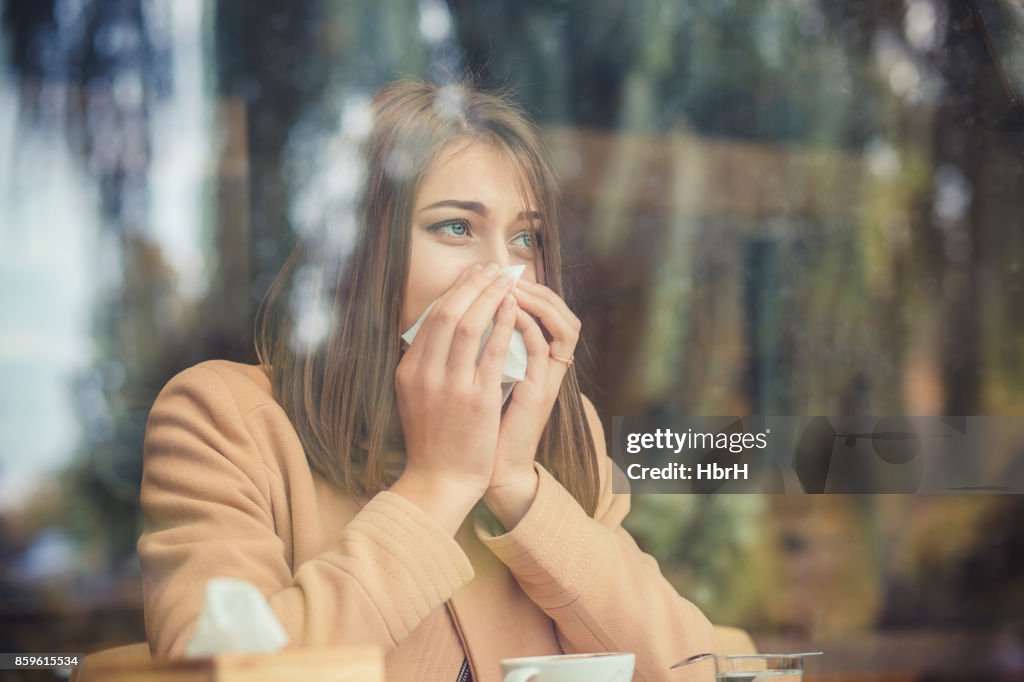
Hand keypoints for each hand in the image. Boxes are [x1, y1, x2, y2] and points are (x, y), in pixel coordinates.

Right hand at [392, 263, 517, 533]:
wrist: (439, 481)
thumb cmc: (432, 441)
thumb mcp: (414, 398)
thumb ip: (423, 365)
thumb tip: (435, 332)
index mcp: (409, 371)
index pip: (431, 318)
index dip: (454, 291)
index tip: (471, 276)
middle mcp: (425, 373)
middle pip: (448, 314)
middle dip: (472, 285)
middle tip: (491, 269)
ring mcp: (450, 386)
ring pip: (468, 325)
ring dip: (488, 296)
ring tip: (505, 280)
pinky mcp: (477, 399)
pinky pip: (492, 352)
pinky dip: (502, 324)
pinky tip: (513, 308)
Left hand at [483, 279, 580, 528]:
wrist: (488, 468)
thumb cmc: (480, 427)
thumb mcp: (479, 380)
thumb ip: (479, 352)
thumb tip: (456, 319)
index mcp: (533, 362)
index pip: (545, 314)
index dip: (527, 290)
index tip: (496, 275)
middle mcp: (547, 368)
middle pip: (561, 313)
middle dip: (536, 288)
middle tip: (506, 272)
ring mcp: (547, 380)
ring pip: (564, 325)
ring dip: (539, 301)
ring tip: (512, 284)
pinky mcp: (541, 391)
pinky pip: (545, 348)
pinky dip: (529, 325)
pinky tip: (510, 310)